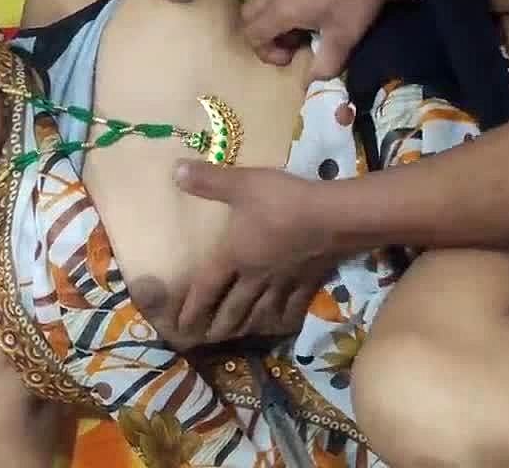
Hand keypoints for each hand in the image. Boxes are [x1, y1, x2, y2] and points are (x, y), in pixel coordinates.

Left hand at [156, 161, 338, 350]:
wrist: (334, 217)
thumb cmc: (284, 201)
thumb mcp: (244, 184)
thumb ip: (209, 180)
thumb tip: (175, 170)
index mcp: (234, 256)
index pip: (206, 288)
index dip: (191, 308)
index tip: (180, 326)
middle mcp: (255, 277)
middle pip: (233, 309)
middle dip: (218, 326)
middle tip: (206, 338)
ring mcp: (283, 283)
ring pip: (260, 314)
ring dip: (246, 327)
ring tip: (237, 336)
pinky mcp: (308, 283)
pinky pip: (293, 308)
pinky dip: (284, 320)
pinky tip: (280, 325)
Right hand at [243, 0, 398, 79]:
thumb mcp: (346, 35)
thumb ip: (326, 64)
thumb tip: (312, 83)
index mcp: (281, 9)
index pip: (251, 36)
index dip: (267, 53)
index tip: (293, 55)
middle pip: (249, 16)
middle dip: (264, 35)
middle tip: (294, 41)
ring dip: (275, 15)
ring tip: (307, 21)